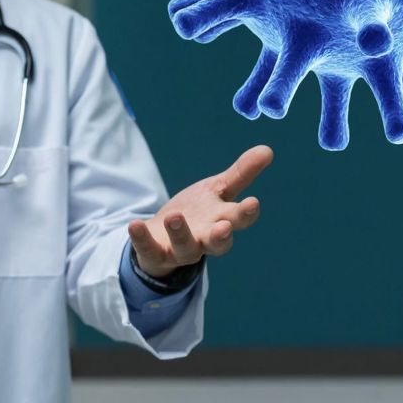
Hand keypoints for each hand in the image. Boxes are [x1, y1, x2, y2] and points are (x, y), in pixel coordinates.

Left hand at [126, 145, 270, 278]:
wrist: (165, 235)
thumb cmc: (199, 211)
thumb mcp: (218, 189)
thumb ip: (241, 173)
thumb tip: (268, 149)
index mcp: (222, 220)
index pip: (239, 219)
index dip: (246, 213)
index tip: (253, 202)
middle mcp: (205, 238)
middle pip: (218, 242)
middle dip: (222, 236)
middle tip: (224, 227)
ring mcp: (180, 248)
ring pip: (185, 247)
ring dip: (181, 233)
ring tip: (174, 217)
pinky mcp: (156, 252)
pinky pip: (148, 248)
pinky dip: (142, 238)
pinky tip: (134, 224)